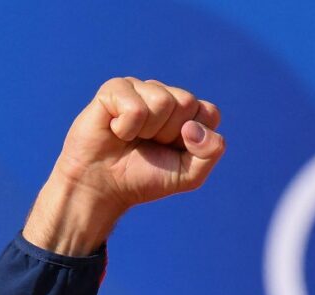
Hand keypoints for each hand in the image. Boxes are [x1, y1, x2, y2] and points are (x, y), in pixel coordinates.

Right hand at [24, 77, 224, 255]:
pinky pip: (135, 107)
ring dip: (148, 130)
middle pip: (187, 102)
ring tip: (133, 138)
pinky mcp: (114, 89)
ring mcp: (140, 89)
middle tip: (150, 144)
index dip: (195, 139)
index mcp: (187, 113)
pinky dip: (126, 128)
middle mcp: (165, 95)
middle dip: (171, 134)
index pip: (209, 113)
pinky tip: (116, 131)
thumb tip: (193, 126)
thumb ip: (211, 151)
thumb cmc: (146, 177)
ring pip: (163, 101)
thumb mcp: (190, 174)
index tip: (174, 150)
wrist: (103, 186)